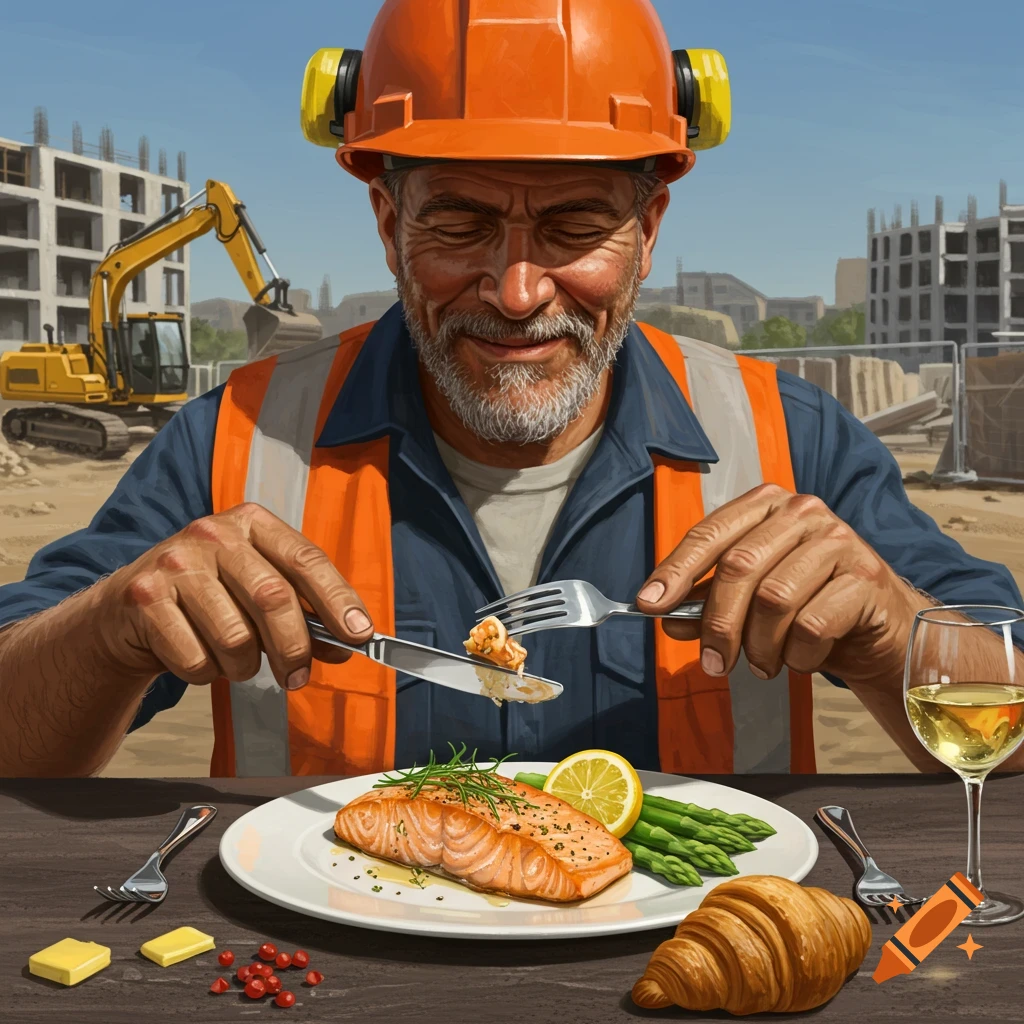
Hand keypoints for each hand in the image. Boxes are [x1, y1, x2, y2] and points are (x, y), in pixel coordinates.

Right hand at [94, 503, 373, 690]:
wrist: (127, 612)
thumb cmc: (209, 601)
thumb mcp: (257, 593)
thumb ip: (303, 613)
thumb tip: (349, 642)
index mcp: (252, 524)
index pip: (306, 559)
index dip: (338, 599)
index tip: (360, 636)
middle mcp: (213, 533)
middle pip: (273, 597)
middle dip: (294, 647)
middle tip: (298, 678)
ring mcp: (176, 563)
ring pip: (234, 635)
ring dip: (243, 666)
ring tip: (234, 662)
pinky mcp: (144, 597)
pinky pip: (195, 657)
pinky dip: (204, 673)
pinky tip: (196, 656)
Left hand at [635, 484, 924, 683]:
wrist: (879, 630)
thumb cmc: (808, 607)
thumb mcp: (750, 603)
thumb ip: (707, 603)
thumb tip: (665, 616)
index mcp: (766, 506)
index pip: (709, 534)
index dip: (675, 571)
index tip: (648, 606)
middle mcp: (802, 512)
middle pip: (739, 567)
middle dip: (718, 624)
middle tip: (712, 664)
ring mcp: (838, 539)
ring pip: (774, 598)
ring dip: (760, 646)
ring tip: (763, 665)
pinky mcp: (866, 576)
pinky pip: (812, 624)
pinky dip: (798, 654)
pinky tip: (801, 660)